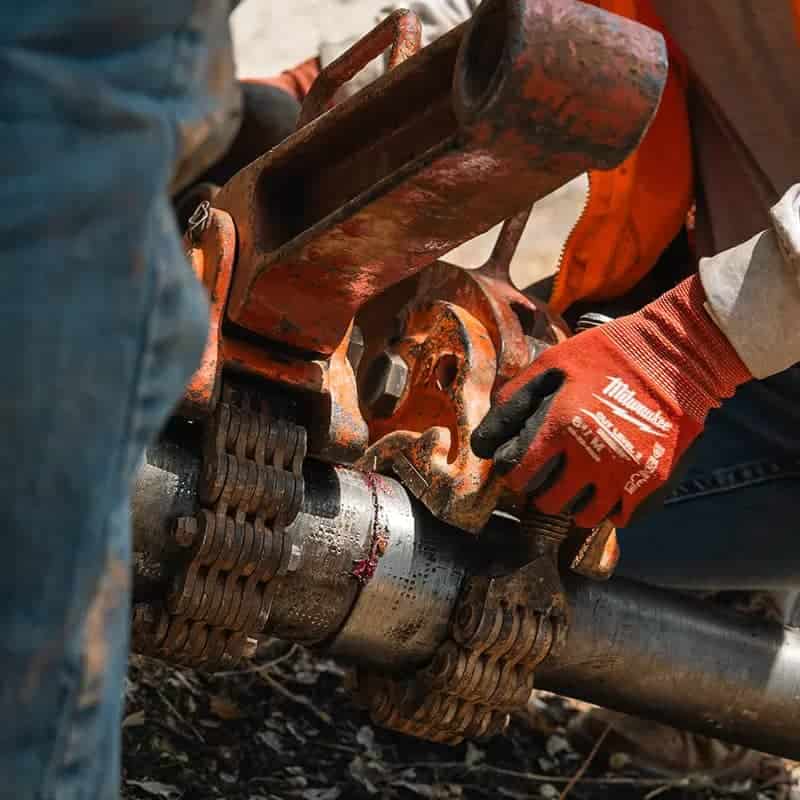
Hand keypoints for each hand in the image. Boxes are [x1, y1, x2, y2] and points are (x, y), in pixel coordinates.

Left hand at [472, 276, 750, 526]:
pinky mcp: (653, 481)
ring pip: (582, 516)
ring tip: (577, 481)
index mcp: (560, 426)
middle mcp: (590, 457)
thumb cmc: (606, 354)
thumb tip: (485, 441)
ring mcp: (624, 473)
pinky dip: (608, 507)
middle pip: (547, 502)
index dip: (514, 472)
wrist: (674, 354)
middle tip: (549, 474)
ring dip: (574, 502)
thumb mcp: (552, 364)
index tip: (521, 464)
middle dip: (541, 490)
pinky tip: (606, 486)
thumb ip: (515, 400)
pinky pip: (619, 517)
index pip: (518, 475)